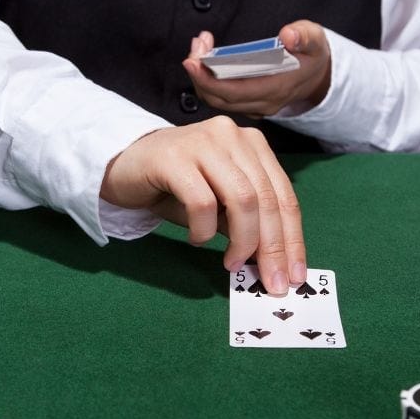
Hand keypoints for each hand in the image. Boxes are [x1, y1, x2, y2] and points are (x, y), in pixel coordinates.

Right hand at [100, 116, 306, 294]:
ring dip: (242, 241)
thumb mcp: (220, 206)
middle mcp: (233, 136)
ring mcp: (204, 142)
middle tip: (271, 283)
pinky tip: (196, 238)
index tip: (295, 276)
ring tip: (231, 264)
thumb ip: (247, 224)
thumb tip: (275, 263)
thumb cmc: (176, 188)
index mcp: (252, 145)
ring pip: (242, 199)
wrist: (124, 166)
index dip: (293, 239)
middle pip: (267, 198)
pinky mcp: (174, 157)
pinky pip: (202, 202)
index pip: (283, 195)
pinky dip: (203, 230)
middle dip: (273, 247)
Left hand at [181, 20, 330, 118]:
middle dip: (200, 74)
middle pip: (220, 98)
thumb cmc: (313, 55)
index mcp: (277, 89)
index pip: (235, 92)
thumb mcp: (315, 40)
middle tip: (195, 47)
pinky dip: (209, 79)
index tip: (193, 62)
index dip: (209, 80)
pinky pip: (222, 97)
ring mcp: (255, 105)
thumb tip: (287, 35)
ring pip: (217, 99)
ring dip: (202, 76)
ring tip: (200, 46)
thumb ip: (304, 36)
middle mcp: (263, 102)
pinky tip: (206, 57)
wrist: (319, 77)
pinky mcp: (249, 102)